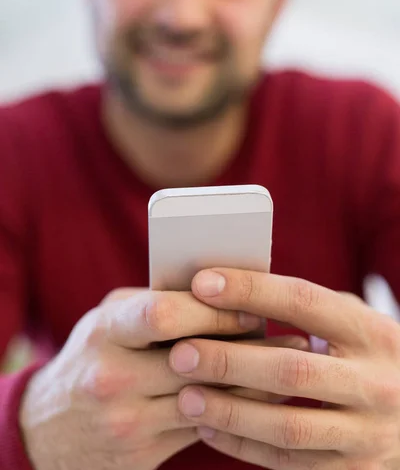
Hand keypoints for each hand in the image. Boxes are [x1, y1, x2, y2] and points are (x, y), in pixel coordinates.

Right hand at [19, 287, 262, 469]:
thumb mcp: (109, 320)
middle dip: (246, 346)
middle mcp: (112, 378)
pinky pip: (204, 428)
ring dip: (255, 381)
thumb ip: (155, 303)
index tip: (250, 306)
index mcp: (105, 332)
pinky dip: (237, 410)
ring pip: (210, 399)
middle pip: (195, 360)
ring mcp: (127, 422)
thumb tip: (222, 292)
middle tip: (285, 335)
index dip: (212, 310)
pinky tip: (262, 396)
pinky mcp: (142, 454)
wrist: (48, 430)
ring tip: (288, 364)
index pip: (162, 314)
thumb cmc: (91, 357)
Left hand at [170, 269, 399, 468]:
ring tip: (184, 396)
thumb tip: (232, 286)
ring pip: (288, 426)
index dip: (251, 290)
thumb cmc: (369, 357)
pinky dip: (243, 445)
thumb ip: (309, 309)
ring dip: (230, 411)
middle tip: (180, 352)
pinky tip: (207, 427)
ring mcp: (367, 433)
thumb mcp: (356, 323)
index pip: (304, 301)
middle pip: (291, 370)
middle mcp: (374, 382)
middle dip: (229, 360)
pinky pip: (288, 462)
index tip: (203, 283)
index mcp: (371, 332)